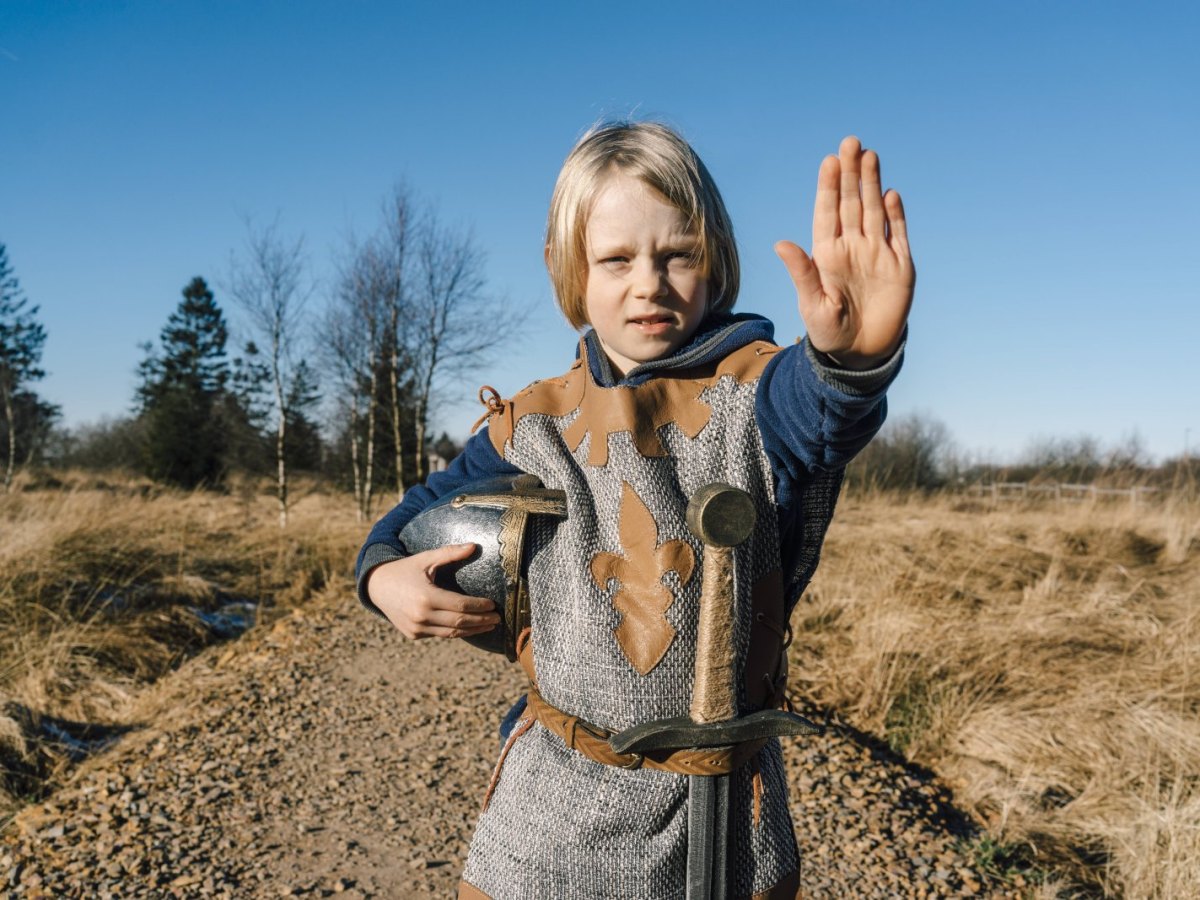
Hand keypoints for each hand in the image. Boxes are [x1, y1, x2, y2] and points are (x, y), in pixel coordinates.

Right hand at [366, 543, 499, 639]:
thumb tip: (474, 546)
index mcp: (426, 597)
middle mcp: (421, 616)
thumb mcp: (426, 558)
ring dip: (472, 630)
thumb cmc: (405, 570)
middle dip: (482, 621)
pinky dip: (456, 632)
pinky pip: (440, 635)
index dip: (480, 606)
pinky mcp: (414, 635)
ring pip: (451, 633)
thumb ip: (450, 553)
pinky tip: (469, 627)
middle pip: (460, 622)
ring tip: (488, 625)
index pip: (461, 606)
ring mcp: (417, 628)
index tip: (493, 604)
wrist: (377, 587)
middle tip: (498, 618)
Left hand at [775, 136, 913, 368]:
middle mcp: (852, 248)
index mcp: (827, 255)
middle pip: (851, 204)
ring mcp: (877, 253)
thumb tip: (781, 243)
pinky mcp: (900, 265)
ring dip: (872, 184)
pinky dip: (896, 215)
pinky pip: (898, 234)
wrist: (861, 353)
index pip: (827, 213)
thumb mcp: (813, 304)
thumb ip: (802, 273)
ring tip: (869, 155)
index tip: (828, 162)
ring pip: (874, 211)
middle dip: (850, 174)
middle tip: (850, 142)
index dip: (828, 187)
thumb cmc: (829, 332)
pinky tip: (890, 193)